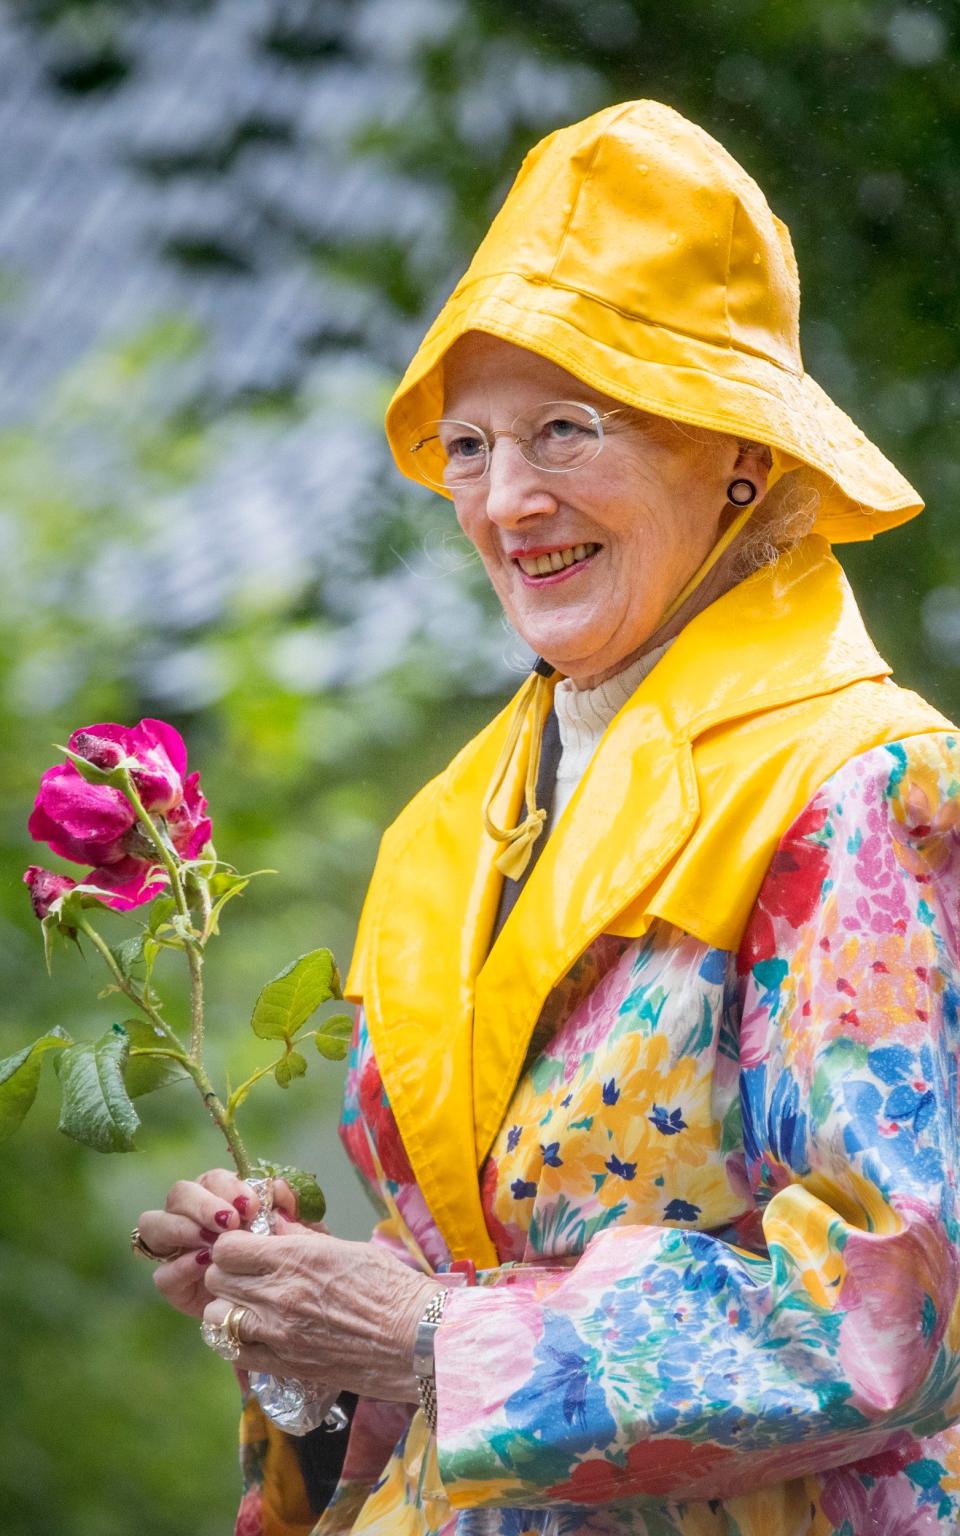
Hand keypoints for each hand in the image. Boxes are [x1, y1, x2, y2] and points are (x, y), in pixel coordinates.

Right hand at [138, 1168, 298, 1318]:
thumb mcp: (300, 1233)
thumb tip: (279, 1187)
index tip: (251, 1205)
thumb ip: (292, 1208)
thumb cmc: (289, 1260)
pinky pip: (161, 1273)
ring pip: (154, 1225)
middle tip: (230, 1222)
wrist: (282, 1307)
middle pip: (178, 1194)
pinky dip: (179, 1266)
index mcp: (219, 1198)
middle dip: (202, 1204)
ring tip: (212, 1243)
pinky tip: (204, 1265)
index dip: (227, 1186)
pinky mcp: (173, 1284)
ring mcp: (177, 1250)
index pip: (211, 1179)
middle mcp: (192, 1218)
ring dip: (182, 1228)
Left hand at [202, 1221, 440, 1399]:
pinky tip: (259, 1335)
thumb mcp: (345, 1248)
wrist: (416, 1339)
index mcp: (296, 1256)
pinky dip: (239, 1341)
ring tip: (251, 1308)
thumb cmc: (391, 1287)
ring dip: (229, 1309)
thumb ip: (300, 1239)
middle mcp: (279, 1293)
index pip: (228, 1247)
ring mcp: (278, 1333)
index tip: (246, 1250)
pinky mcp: (284, 1365)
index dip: (233, 1247)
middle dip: (228, 1274)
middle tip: (249, 1277)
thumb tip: (273, 1227)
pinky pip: (234, 1352)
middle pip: (218, 1279)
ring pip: (217, 1316)